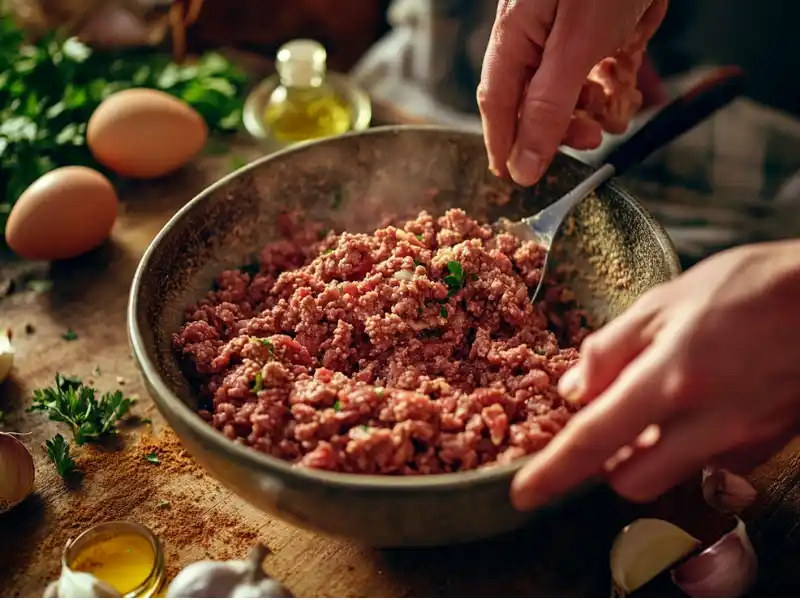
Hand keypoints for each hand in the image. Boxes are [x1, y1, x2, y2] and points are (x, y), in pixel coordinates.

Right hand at [478, 0, 667, 185]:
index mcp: (514, 37)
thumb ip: (547, 109)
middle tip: (590, 139)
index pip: (497, 105)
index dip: (504, 145)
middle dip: (562, 125)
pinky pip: (597, 63)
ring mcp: (566, 28)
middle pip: (534, 99)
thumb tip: (520, 167)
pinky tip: (625, 72)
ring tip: (614, 107)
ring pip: (569, 85)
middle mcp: (534, 35)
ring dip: (592, 103)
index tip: (514, 180)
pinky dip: (613, 76)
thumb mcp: (576, 46)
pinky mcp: (598, 22)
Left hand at [512, 241, 799, 509]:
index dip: (553, 472)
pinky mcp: (766, 445)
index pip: (594, 441)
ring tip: (652, 411)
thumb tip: (574, 391)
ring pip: (673, 478)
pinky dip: (689, 449)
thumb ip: (609, 349)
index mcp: (669, 379)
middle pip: (632, 482)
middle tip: (607, 426)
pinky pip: (713, 467)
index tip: (523, 493)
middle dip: (607, 466)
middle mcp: (705, 422)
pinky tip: (696, 410)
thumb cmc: (747, 287)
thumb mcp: (663, 302)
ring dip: (647, 458)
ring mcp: (741, 440)